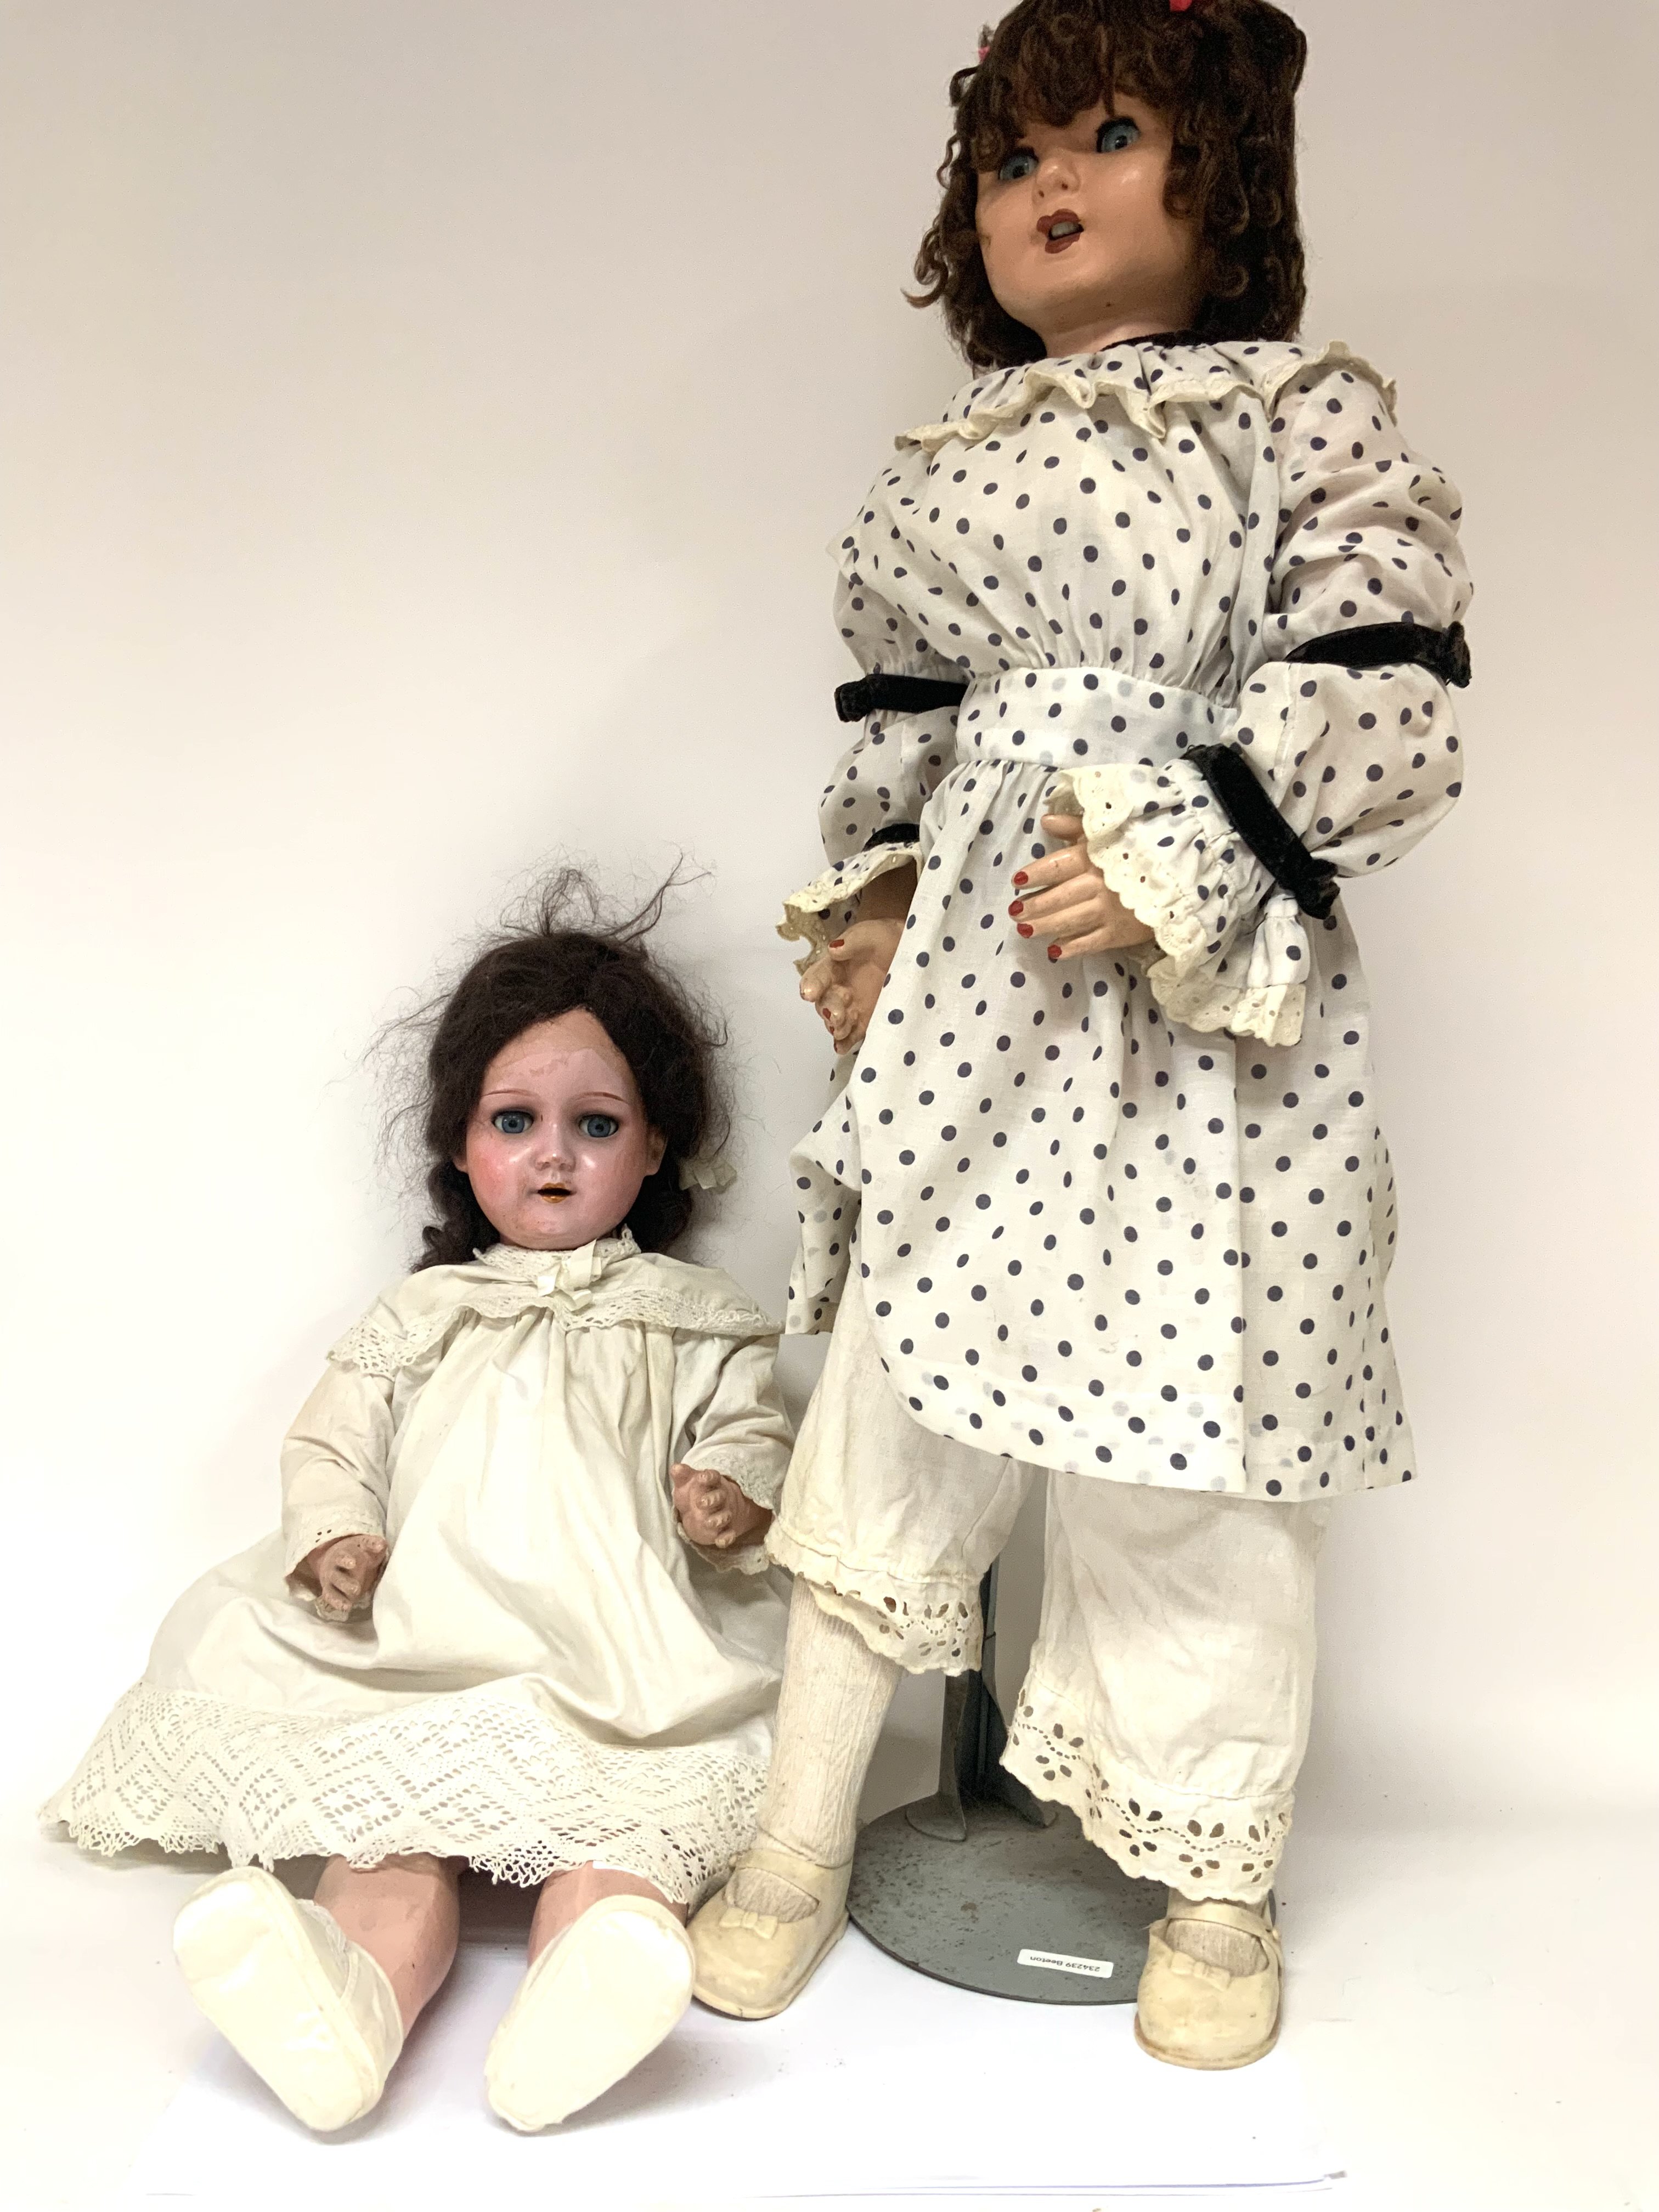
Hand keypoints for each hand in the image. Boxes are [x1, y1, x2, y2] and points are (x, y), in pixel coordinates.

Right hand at [300, 1533, 387, 1620]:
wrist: (337, 1557)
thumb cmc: (357, 1551)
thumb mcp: (365, 1544)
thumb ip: (373, 1544)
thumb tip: (380, 1545)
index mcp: (343, 1553)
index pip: (343, 1555)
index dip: (346, 1559)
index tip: (353, 1563)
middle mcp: (334, 1566)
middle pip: (336, 1574)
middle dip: (345, 1582)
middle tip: (356, 1588)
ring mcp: (331, 1578)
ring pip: (334, 1586)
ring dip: (343, 1592)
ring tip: (355, 1596)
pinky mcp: (330, 1590)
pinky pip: (331, 1596)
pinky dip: (337, 1602)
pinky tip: (346, 1607)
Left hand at [670, 1464, 771, 1552]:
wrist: (709, 1510)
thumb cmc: (695, 1493)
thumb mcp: (686, 1483)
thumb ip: (682, 1475)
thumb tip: (675, 1467)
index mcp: (713, 1482)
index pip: (713, 1477)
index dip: (708, 1477)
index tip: (701, 1477)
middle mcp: (722, 1497)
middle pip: (720, 1496)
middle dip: (712, 1499)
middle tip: (700, 1503)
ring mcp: (725, 1513)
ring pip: (725, 1515)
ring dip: (718, 1519)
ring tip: (708, 1522)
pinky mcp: (726, 1529)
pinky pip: (729, 1534)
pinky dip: (726, 1538)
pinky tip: (720, 1542)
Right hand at [799, 917, 903, 1052]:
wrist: (907, 952)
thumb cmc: (884, 940)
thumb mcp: (871, 934)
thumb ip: (855, 941)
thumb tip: (835, 949)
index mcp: (833, 967)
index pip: (817, 977)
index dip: (812, 985)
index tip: (809, 993)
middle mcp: (836, 989)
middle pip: (825, 1003)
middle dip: (828, 1009)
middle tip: (836, 1014)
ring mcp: (850, 1008)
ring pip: (836, 1021)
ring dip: (836, 1027)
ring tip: (841, 1029)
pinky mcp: (865, 1021)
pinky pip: (853, 1034)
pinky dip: (846, 1042)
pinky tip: (843, 1047)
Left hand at [1008, 813, 1156, 962]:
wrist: (1174, 879)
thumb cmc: (1134, 853)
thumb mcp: (1106, 833)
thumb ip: (1074, 827)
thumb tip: (1045, 820)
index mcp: (1095, 858)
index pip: (1059, 866)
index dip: (1037, 873)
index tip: (1018, 880)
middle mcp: (1100, 884)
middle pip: (1061, 897)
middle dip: (1035, 906)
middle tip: (1014, 912)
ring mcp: (1110, 911)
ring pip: (1072, 920)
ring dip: (1046, 926)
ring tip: (1024, 930)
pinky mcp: (1120, 933)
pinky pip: (1092, 942)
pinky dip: (1072, 947)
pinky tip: (1054, 950)